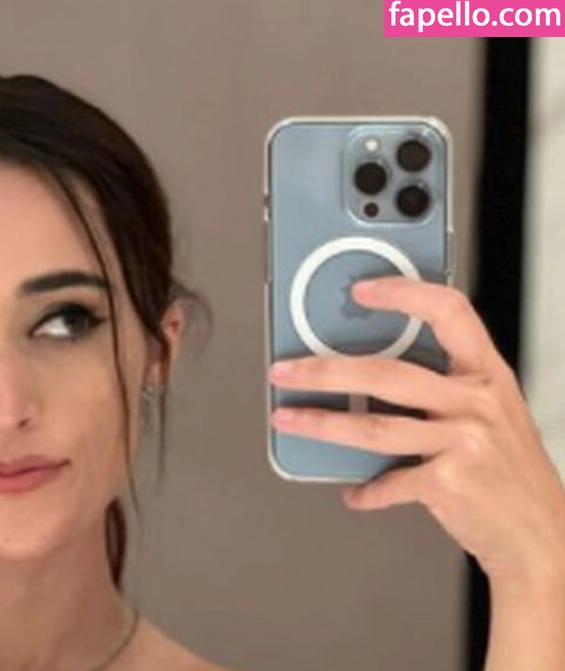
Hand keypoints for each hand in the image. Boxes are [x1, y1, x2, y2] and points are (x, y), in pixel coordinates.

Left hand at [267, 275, 564, 592]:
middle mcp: (477, 403)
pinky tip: (354, 491)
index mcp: (487, 375)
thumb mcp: (493, 414)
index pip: (449, 312)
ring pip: (373, 427)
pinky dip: (367, 490)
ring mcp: (464, 443)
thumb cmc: (509, 472)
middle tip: (286, 370)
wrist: (542, 535)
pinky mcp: (449, 483)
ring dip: (321, 423)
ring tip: (287, 419)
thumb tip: (365, 376)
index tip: (363, 290)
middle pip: (386, 373)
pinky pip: (389, 482)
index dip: (404, 294)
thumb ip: (444, 390)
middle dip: (324, 370)